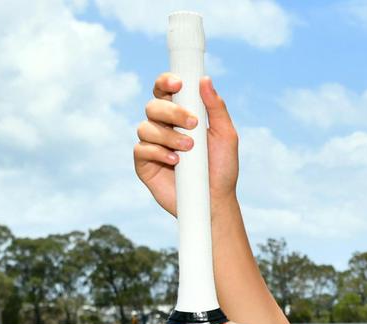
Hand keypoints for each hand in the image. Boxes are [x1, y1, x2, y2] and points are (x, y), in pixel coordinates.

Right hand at [133, 74, 239, 217]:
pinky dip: (158, 152)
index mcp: (180, 115)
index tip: (178, 84)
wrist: (215, 200)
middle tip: (193, 124)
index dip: (166, 82)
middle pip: (153, 106)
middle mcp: (163, 126)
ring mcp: (152, 145)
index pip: (165, 91)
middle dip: (172, 112)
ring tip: (189, 149)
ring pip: (145, 127)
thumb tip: (205, 80)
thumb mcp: (226, 135)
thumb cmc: (221, 168)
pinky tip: (175, 161)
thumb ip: (216, 108)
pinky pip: (141, 149)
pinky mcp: (144, 164)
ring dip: (168, 135)